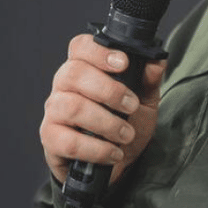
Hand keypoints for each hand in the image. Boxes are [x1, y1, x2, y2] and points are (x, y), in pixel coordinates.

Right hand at [40, 33, 163, 184]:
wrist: (116, 161)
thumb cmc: (126, 122)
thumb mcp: (144, 100)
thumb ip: (149, 80)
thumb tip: (156, 61)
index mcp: (84, 67)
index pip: (81, 46)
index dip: (99, 51)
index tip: (123, 63)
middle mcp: (63, 84)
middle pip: (74, 73)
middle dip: (109, 90)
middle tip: (132, 106)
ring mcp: (54, 111)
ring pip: (71, 107)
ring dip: (105, 122)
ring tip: (126, 134)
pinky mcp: (51, 138)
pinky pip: (67, 141)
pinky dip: (96, 149)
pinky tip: (113, 152)